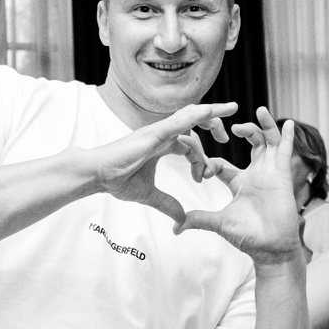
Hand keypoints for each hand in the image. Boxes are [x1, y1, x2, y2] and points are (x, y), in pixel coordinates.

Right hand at [90, 103, 236, 224]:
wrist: (97, 174)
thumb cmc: (117, 179)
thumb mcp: (149, 195)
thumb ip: (167, 204)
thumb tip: (181, 219)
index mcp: (162, 145)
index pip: (190, 144)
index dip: (201, 159)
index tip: (202, 177)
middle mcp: (162, 134)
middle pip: (194, 123)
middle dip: (213, 126)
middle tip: (226, 137)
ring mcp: (158, 131)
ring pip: (190, 116)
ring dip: (212, 113)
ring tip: (231, 109)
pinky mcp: (154, 133)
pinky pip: (180, 120)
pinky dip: (197, 115)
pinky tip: (211, 111)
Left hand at [176, 110, 303, 262]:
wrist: (269, 248)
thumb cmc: (248, 236)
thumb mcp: (218, 223)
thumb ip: (198, 219)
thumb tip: (175, 226)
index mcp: (239, 183)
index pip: (221, 163)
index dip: (208, 161)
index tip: (196, 163)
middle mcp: (255, 174)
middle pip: (251, 143)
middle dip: (243, 131)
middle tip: (229, 126)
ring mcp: (269, 173)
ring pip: (268, 141)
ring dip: (264, 125)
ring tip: (259, 110)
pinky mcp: (281, 175)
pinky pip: (286, 151)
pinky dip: (287, 136)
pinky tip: (287, 122)